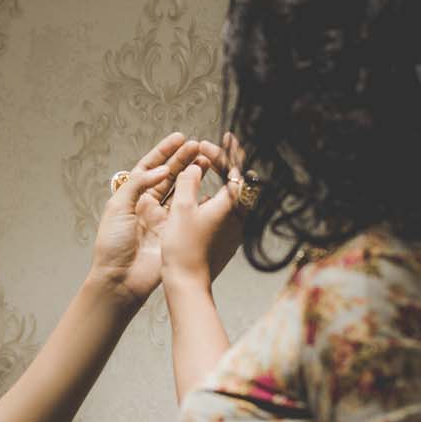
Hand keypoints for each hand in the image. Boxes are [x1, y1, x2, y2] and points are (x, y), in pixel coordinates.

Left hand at [91, 132, 220, 306]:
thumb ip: (138, 185)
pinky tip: (211, 187)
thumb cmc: (113, 244)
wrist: (121, 278)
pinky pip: (189, 211)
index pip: (150, 167)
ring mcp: (164, 217)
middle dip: (184, 159)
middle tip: (200, 146)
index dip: (165, 151)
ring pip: (181, 190)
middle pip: (169, 175)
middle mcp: (149, 204)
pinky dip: (199, 198)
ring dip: (193, 174)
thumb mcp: (118, 208)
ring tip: (207, 160)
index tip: (181, 138)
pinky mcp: (175, 231)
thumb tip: (161, 170)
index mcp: (133, 196)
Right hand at [159, 131, 247, 290]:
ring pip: (233, 198)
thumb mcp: (182, 208)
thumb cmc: (184, 247)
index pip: (236, 170)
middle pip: (238, 182)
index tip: (224, 137)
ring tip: (207, 170)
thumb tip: (194, 166)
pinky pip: (227, 212)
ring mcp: (235, 231)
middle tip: (210, 152)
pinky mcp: (227, 242)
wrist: (189, 284)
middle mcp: (238, 217)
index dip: (228, 151)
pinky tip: (203, 199)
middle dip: (225, 164)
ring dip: (221, 181)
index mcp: (231, 205)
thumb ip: (188, 181)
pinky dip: (217, 199)